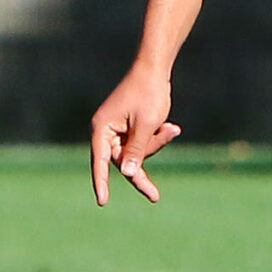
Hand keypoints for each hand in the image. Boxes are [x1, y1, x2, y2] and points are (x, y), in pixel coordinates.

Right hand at [90, 68, 182, 205]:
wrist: (154, 70)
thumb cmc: (148, 94)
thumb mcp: (145, 126)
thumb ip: (136, 151)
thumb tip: (127, 174)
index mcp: (102, 129)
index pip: (100, 161)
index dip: (101, 182)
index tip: (102, 201)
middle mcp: (106, 132)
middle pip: (123, 161)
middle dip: (145, 161)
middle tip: (155, 197)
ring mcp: (118, 131)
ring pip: (136, 153)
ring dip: (156, 144)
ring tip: (171, 127)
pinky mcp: (130, 129)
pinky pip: (143, 144)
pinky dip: (157, 138)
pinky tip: (171, 127)